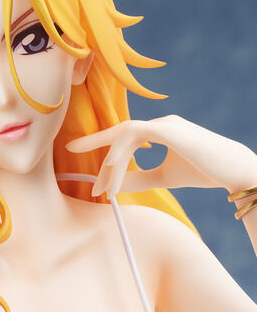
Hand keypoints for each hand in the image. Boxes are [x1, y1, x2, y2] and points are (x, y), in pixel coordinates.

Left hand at [65, 115, 256, 198]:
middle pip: (118, 133)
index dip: (99, 143)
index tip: (76, 150)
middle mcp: (160, 123)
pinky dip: (121, 150)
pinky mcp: (170, 129)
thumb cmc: (203, 172)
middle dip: (93, 143)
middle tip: (75, 158)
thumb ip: (139, 178)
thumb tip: (114, 184)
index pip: (122, 135)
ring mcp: (165, 123)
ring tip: (102, 188)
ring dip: (110, 163)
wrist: (237, 173)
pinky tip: (110, 166)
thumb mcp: (163, 177)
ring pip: (124, 136)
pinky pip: (136, 134)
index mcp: (159, 131)